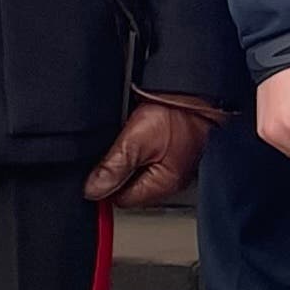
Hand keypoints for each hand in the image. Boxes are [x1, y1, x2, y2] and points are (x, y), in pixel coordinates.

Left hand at [84, 96, 220, 207]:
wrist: (196, 89)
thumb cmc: (176, 112)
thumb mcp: (136, 140)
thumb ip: (113, 168)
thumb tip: (93, 189)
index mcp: (163, 184)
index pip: (122, 200)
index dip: (106, 185)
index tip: (97, 170)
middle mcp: (172, 180)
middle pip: (131, 189)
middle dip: (117, 174)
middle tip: (115, 150)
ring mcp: (175, 165)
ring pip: (138, 173)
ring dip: (128, 161)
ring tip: (127, 141)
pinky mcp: (175, 151)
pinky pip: (148, 158)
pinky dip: (139, 149)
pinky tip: (138, 135)